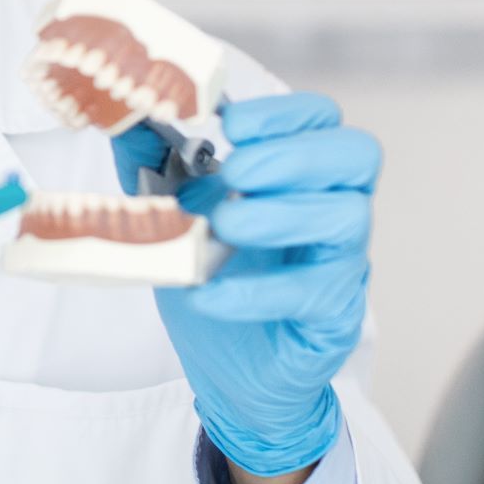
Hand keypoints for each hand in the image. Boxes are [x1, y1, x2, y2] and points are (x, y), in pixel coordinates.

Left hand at [112, 94, 376, 478]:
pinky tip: (212, 293)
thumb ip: (154, 160)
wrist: (230, 371)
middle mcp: (334, 208)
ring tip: (224, 227)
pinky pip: (314, 293)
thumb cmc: (215, 277)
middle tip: (235, 171)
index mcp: (302, 172)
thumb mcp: (174, 212)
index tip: (229, 122)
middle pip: (357, 156)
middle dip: (293, 154)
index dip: (284, 112)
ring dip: (280, 214)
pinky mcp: (333, 317)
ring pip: (347, 218)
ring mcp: (340, 262)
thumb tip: (126, 113)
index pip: (323, 118)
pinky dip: (259, 290)